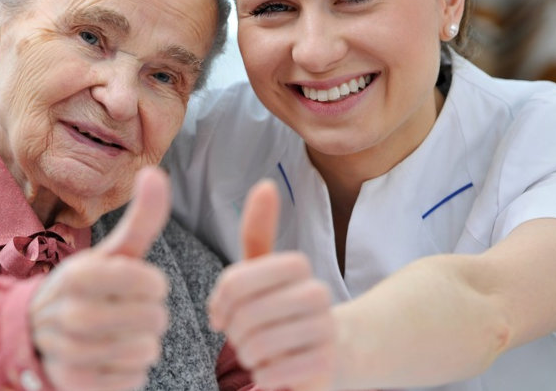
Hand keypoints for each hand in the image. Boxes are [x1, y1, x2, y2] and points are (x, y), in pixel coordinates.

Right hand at [28, 167, 174, 390]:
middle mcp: (71, 314)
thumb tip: (155, 171)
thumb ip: (141, 217)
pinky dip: (129, 370)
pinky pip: (132, 380)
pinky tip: (108, 357)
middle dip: (150, 315)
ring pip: (146, 351)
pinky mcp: (76, 384)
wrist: (34, 335)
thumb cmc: (87, 289)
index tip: (135, 284)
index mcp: (79, 275)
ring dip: (142, 343)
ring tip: (118, 334)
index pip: (152, 283)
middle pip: (154, 319)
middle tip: (125, 311)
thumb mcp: (112, 253)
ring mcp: (71, 352)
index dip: (152, 285)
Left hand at [208, 180, 336, 390]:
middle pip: (244, 316)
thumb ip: (258, 231)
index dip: (221, 303)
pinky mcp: (325, 366)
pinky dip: (264, 376)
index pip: (234, 283)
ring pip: (257, 346)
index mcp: (298, 266)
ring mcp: (324, 331)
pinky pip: (271, 373)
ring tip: (260, 353)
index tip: (224, 314)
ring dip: (249, 356)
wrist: (334, 351)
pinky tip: (275, 370)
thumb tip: (264, 184)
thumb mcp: (266, 270)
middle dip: (235, 334)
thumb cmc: (285, 309)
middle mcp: (317, 293)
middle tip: (245, 338)